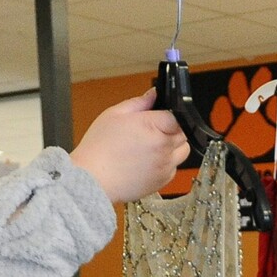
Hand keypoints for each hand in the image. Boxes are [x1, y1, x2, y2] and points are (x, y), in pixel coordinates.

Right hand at [69, 89, 189, 204]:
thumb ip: (140, 102)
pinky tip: (147, 161)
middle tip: (150, 131)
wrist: (93, 180)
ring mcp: (165, 167)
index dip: (169, 113)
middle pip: (183, 133)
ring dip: (172, 146)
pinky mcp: (162, 182)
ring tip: (150, 147)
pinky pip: (173, 168)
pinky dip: (166, 164)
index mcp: (155, 127)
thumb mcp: (115, 114)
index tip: (159, 115)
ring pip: (182, 152)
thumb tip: (154, 94)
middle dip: (171, 129)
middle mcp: (164, 148)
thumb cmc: (99, 149)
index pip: (178, 115)